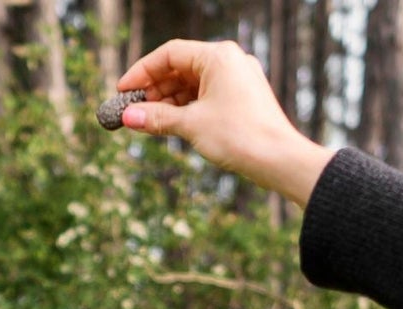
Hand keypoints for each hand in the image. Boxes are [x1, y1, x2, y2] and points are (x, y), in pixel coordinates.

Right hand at [116, 39, 336, 206]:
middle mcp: (230, 61)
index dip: (141, 72)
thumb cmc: (239, 136)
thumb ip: (157, 117)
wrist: (280, 160)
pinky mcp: (244, 97)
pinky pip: (208, 95)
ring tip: (148, 121)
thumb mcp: (190, 125)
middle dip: (154, 90)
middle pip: (181, 68)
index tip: (123, 91)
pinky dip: (188, 108)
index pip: (169, 54)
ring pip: (193, 84)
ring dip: (169, 101)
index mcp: (218, 56)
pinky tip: (172, 124)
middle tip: (133, 110)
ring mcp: (239, 79)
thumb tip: (128, 116)